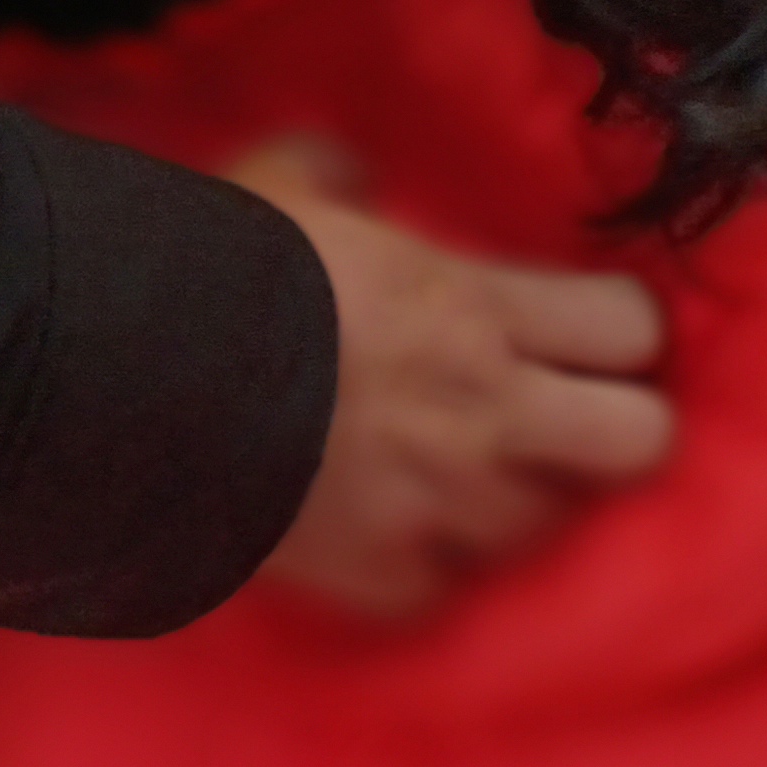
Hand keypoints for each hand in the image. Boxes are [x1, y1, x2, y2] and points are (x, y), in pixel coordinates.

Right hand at [235, 140, 675, 619]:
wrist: (127, 384)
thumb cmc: (210, 271)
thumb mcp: (276, 187)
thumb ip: (334, 175)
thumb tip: (347, 176)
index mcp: (473, 308)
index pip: (630, 329)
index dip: (616, 332)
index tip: (580, 334)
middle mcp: (483, 412)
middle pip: (639, 442)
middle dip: (610, 431)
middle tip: (558, 419)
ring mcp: (435, 502)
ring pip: (546, 528)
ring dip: (514, 505)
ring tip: (468, 486)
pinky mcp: (374, 572)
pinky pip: (443, 591)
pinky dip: (424, 573)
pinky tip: (393, 544)